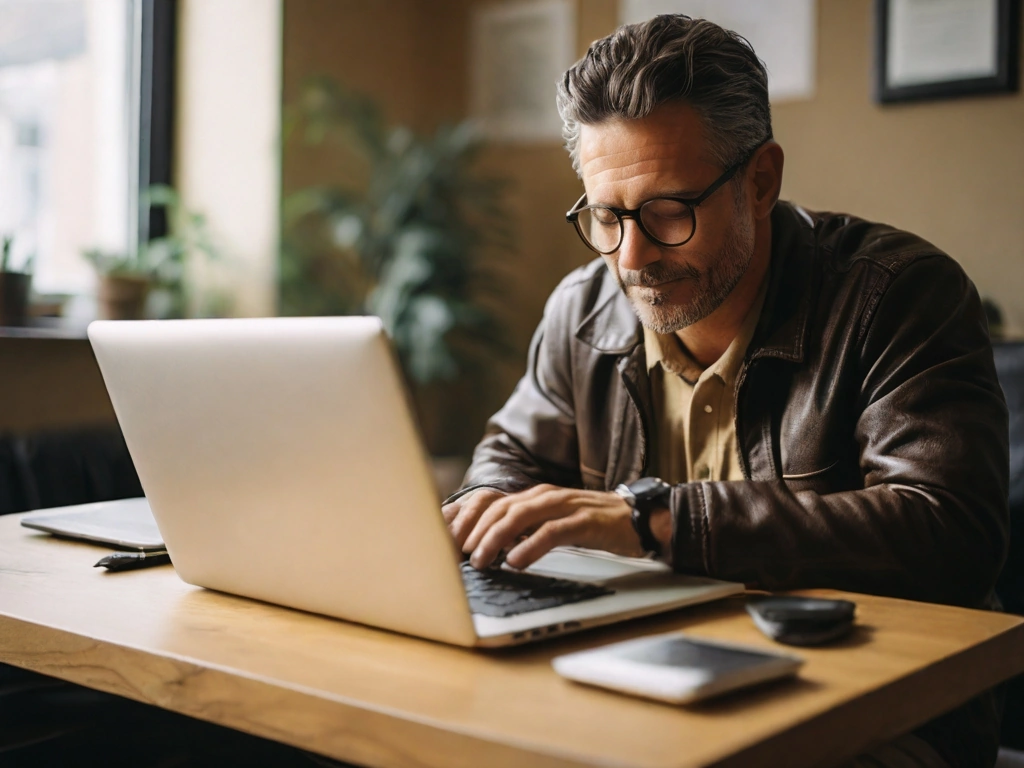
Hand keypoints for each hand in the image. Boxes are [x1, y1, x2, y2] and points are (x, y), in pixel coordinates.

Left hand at [450, 484, 644, 569]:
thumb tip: (485, 548)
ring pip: (519, 517)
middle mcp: (544, 496)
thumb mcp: (550, 524)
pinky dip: (530, 546)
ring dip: (494, 539)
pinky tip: (516, 562)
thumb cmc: (591, 525)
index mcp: (533, 496)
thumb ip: (522, 531)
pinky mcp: (584, 521)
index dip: (464, 519)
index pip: (490, 502)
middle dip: (472, 531)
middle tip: (455, 555)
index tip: (444, 541)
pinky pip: (551, 532)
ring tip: (480, 560)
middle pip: (498, 508)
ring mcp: (564, 506)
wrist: (639, 519)